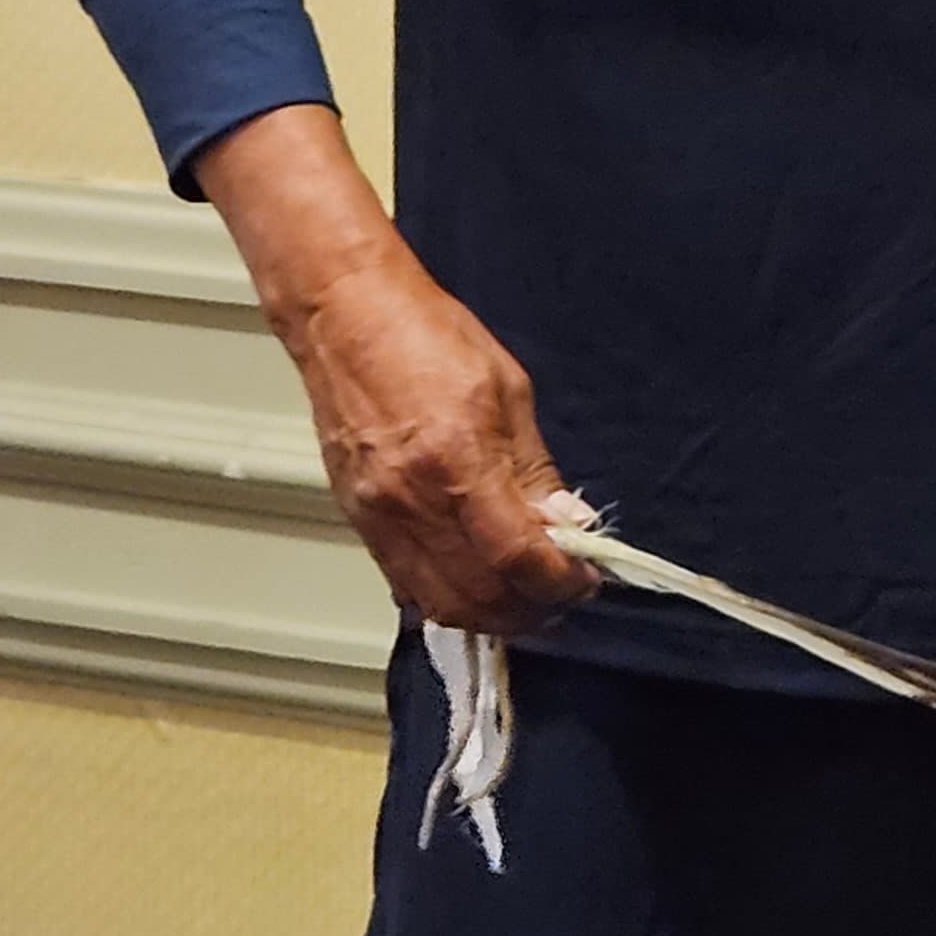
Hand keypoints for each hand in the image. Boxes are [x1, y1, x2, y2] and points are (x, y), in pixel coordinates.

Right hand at [288, 243, 598, 633]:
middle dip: (531, 609)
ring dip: (490, 616)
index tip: (585, 580)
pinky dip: (447, 599)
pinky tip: (476, 585)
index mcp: (458, 462)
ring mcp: (379, 516)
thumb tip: (566, 523)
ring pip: (440, 603)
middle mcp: (412, 502)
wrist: (349, 319)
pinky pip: (407, 583)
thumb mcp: (509, 391)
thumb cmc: (427, 337)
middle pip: (479, 596)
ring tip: (526, 601)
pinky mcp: (359, 519)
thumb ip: (535, 469)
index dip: (559, 582)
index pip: (516, 557)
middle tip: (563, 597)